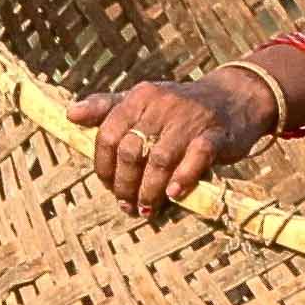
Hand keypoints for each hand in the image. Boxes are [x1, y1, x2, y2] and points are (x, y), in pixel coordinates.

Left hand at [70, 69, 271, 217]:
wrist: (235, 98)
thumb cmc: (181, 108)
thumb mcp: (144, 102)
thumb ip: (107, 108)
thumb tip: (70, 115)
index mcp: (140, 97)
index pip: (108, 135)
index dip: (104, 168)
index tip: (110, 187)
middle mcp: (163, 104)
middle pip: (131, 151)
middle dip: (125, 184)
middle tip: (127, 204)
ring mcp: (191, 119)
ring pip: (160, 159)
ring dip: (149, 190)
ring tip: (146, 207)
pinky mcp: (217, 134)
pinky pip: (196, 157)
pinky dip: (182, 179)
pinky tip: (174, 195)